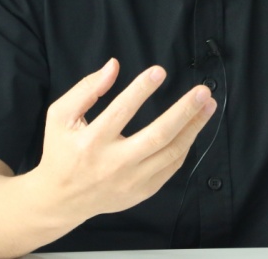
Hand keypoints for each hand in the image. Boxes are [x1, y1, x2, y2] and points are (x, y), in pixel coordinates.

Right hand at [32, 58, 216, 220]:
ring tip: (208, 106)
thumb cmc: (61, 151)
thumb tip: (113, 66)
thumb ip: (85, 89)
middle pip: (157, 136)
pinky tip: (193, 128)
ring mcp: (131, 181)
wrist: (61, 200)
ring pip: (171, 153)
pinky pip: (171, 167)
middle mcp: (114, 163)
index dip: (141, 90)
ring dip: (194, 127)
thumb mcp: (59, 116)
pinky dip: (185, 146)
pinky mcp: (142, 191)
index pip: (121, 111)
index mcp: (91, 142)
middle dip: (184, 111)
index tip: (160, 71)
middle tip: (203, 92)